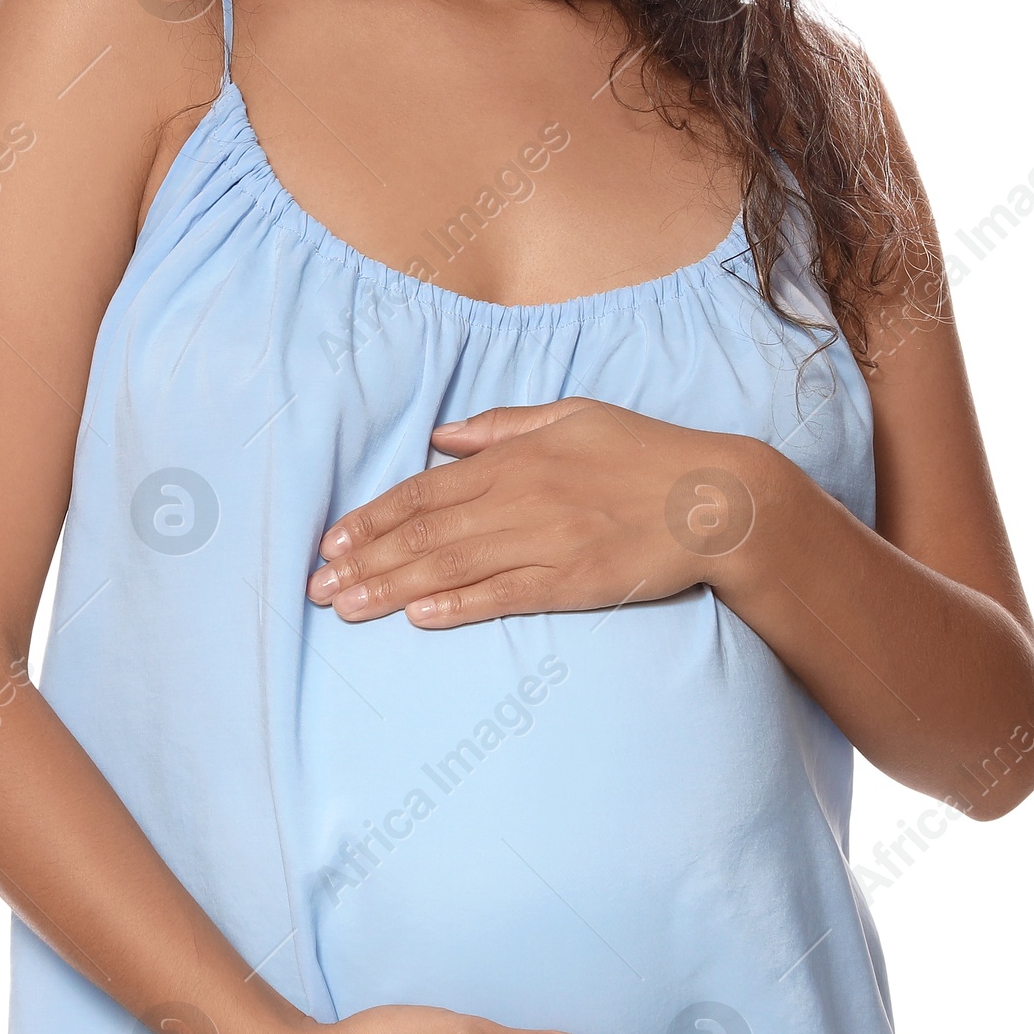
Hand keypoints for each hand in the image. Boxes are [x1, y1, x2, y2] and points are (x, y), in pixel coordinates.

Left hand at [307, 399, 761, 627]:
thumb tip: (442, 437)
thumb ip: (503, 427)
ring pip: (452, 567)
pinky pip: (504, 596)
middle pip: (425, 532)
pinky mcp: (574, 581)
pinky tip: (418, 618)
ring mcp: (546, 542)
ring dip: (392, 588)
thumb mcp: (573, 415)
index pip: (426, 490)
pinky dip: (457, 607)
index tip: (332, 540)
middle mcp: (522, 497)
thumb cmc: (646, 452)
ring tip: (346, 607)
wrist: (716, 498)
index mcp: (517, 457)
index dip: (373, 517)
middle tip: (317, 586)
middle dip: (365, 559)